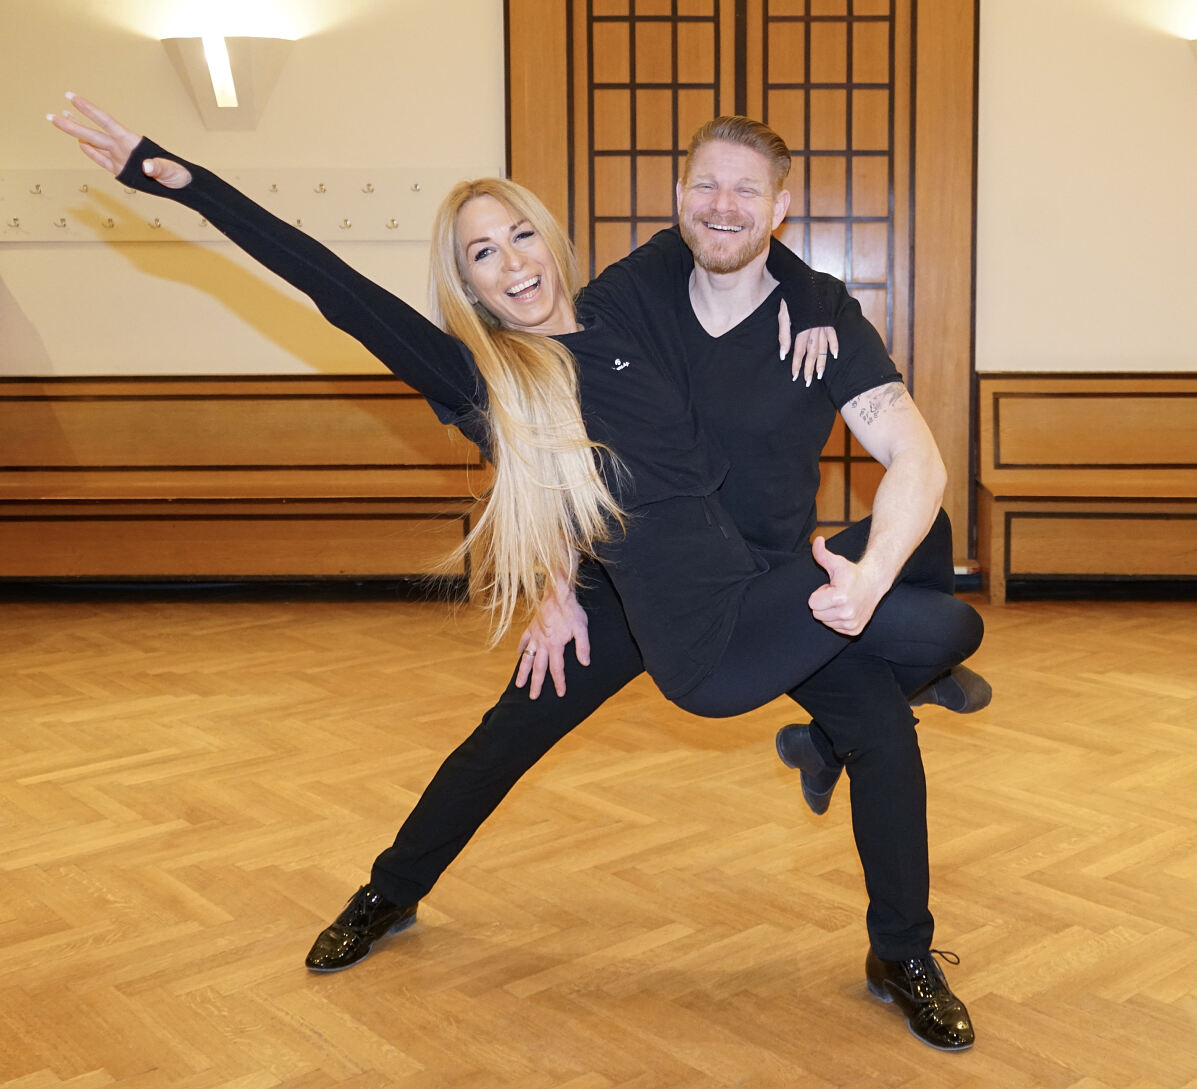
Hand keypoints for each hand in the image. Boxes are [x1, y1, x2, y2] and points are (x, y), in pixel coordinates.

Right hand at [46, 93, 190, 187]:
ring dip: (76, 133)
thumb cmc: (178, 173)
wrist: (181, 184)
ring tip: (60, 118)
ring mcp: (120, 158)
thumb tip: (146, 166)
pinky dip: (90, 152)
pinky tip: (79, 143)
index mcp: (131, 142)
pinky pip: (102, 160)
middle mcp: (122, 147)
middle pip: (93, 133)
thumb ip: (156, 167)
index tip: (72, 97)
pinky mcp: (121, 170)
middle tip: (50, 115)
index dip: (88, 109)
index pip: (105, 122)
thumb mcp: (169, 170)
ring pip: (94, 143)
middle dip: (71, 124)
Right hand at [515, 583, 589, 697]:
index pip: (557, 669)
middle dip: (536, 684)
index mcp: (555, 645)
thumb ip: (583, 646)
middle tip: (533, 698)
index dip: (559, 682)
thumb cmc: (572, 610)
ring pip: (527, 658)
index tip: (560, 693)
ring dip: (523, 672)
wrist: (558, 593)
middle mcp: (542, 643)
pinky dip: (521, 648)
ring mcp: (535, 635)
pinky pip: (524, 640)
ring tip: (519, 685)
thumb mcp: (582, 628)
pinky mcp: (531, 627)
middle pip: (538, 668)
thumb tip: (585, 663)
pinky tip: (519, 654)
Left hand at [778, 300, 838, 386]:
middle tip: (808, 382)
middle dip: (809, 368)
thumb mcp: (783, 315)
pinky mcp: (829, 319)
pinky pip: (833, 334)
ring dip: (822, 362)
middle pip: (812, 353)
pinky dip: (834, 345)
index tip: (794, 376)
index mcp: (802, 328)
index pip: (798, 351)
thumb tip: (783, 355)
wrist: (804, 280)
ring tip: (820, 375)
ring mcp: (823, 324)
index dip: (796, 364)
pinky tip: (834, 356)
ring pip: (823, 348)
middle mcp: (814, 328)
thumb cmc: (791, 298)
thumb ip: (783, 335)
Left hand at [807, 536, 886, 635]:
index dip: (819, 593)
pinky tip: (846, 608)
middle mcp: (847, 613)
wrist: (873, 583)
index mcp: (840, 598)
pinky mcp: (854, 630)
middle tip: (835, 594)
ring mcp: (851, 623)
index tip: (831, 588)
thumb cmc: (852, 573)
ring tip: (841, 601)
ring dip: (830, 612)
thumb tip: (817, 540)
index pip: (812, 603)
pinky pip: (835, 628)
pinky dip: (837, 619)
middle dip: (823, 603)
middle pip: (817, 614)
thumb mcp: (836, 562)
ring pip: (825, 622)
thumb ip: (822, 553)